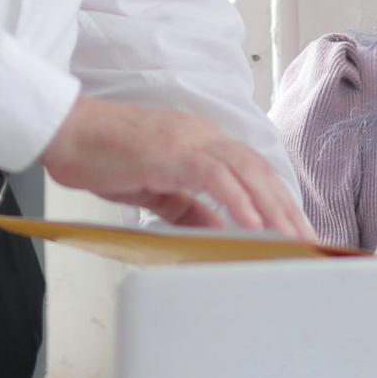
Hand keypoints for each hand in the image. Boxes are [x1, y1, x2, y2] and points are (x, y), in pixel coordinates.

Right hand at [40, 95, 315, 239]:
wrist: (67, 134)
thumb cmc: (104, 156)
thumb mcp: (157, 190)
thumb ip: (191, 209)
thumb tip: (222, 233)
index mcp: (204, 142)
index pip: (254, 172)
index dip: (280, 201)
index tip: (297, 230)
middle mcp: (205, 135)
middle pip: (260, 172)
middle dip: (288, 209)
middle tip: (308, 243)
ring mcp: (190, 140)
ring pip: (245, 171)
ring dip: (272, 207)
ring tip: (290, 239)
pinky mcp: (171, 150)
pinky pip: (213, 176)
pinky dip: (236, 199)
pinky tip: (251, 222)